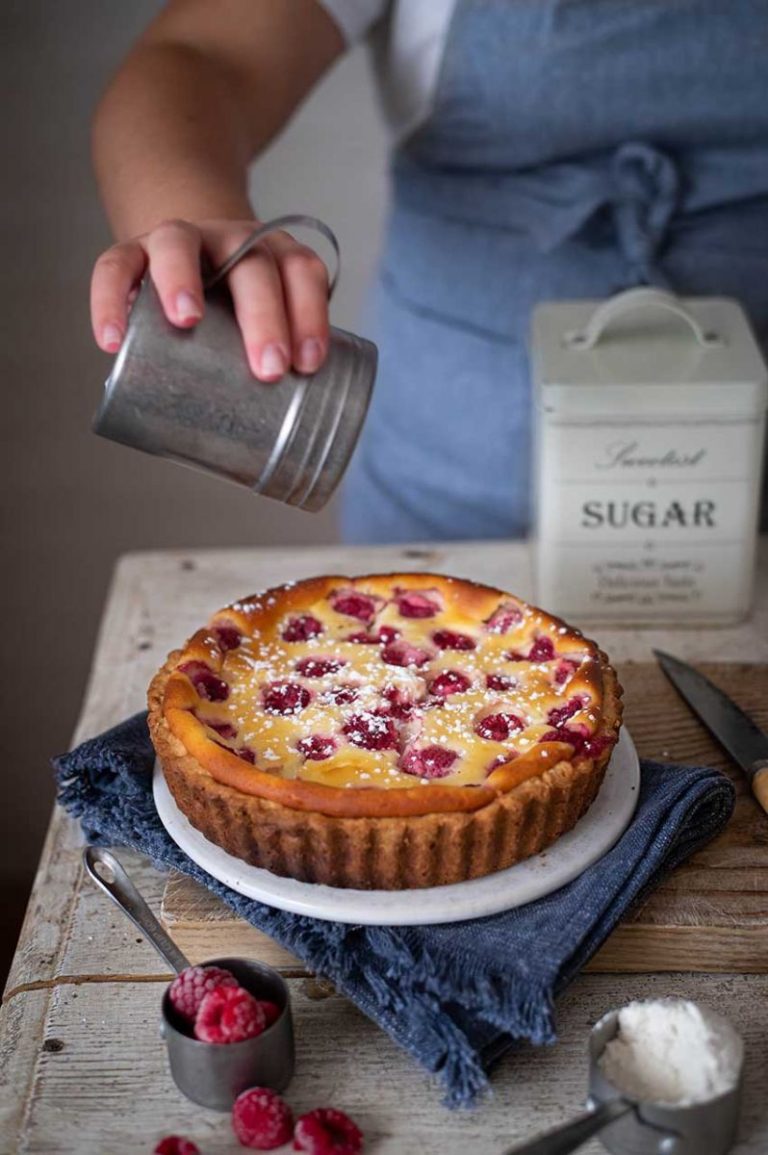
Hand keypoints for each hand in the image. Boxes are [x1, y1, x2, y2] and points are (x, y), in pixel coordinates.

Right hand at [90, 218, 329, 380]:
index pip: (301, 271)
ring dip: (182, 278)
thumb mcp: (264, 329)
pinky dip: (110, 300)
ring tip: (186, 320)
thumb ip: (276, 366)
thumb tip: (291, 444)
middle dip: (263, 315)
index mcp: (273, 256)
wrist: (184, 271)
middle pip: (250, 265)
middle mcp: (230, 240)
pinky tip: (112, 341)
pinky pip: (115, 266)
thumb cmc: (233, 315)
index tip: (309, 363)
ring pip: (178, 245)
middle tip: (269, 368)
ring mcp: (180, 241)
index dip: (310, 313)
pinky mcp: (133, 253)